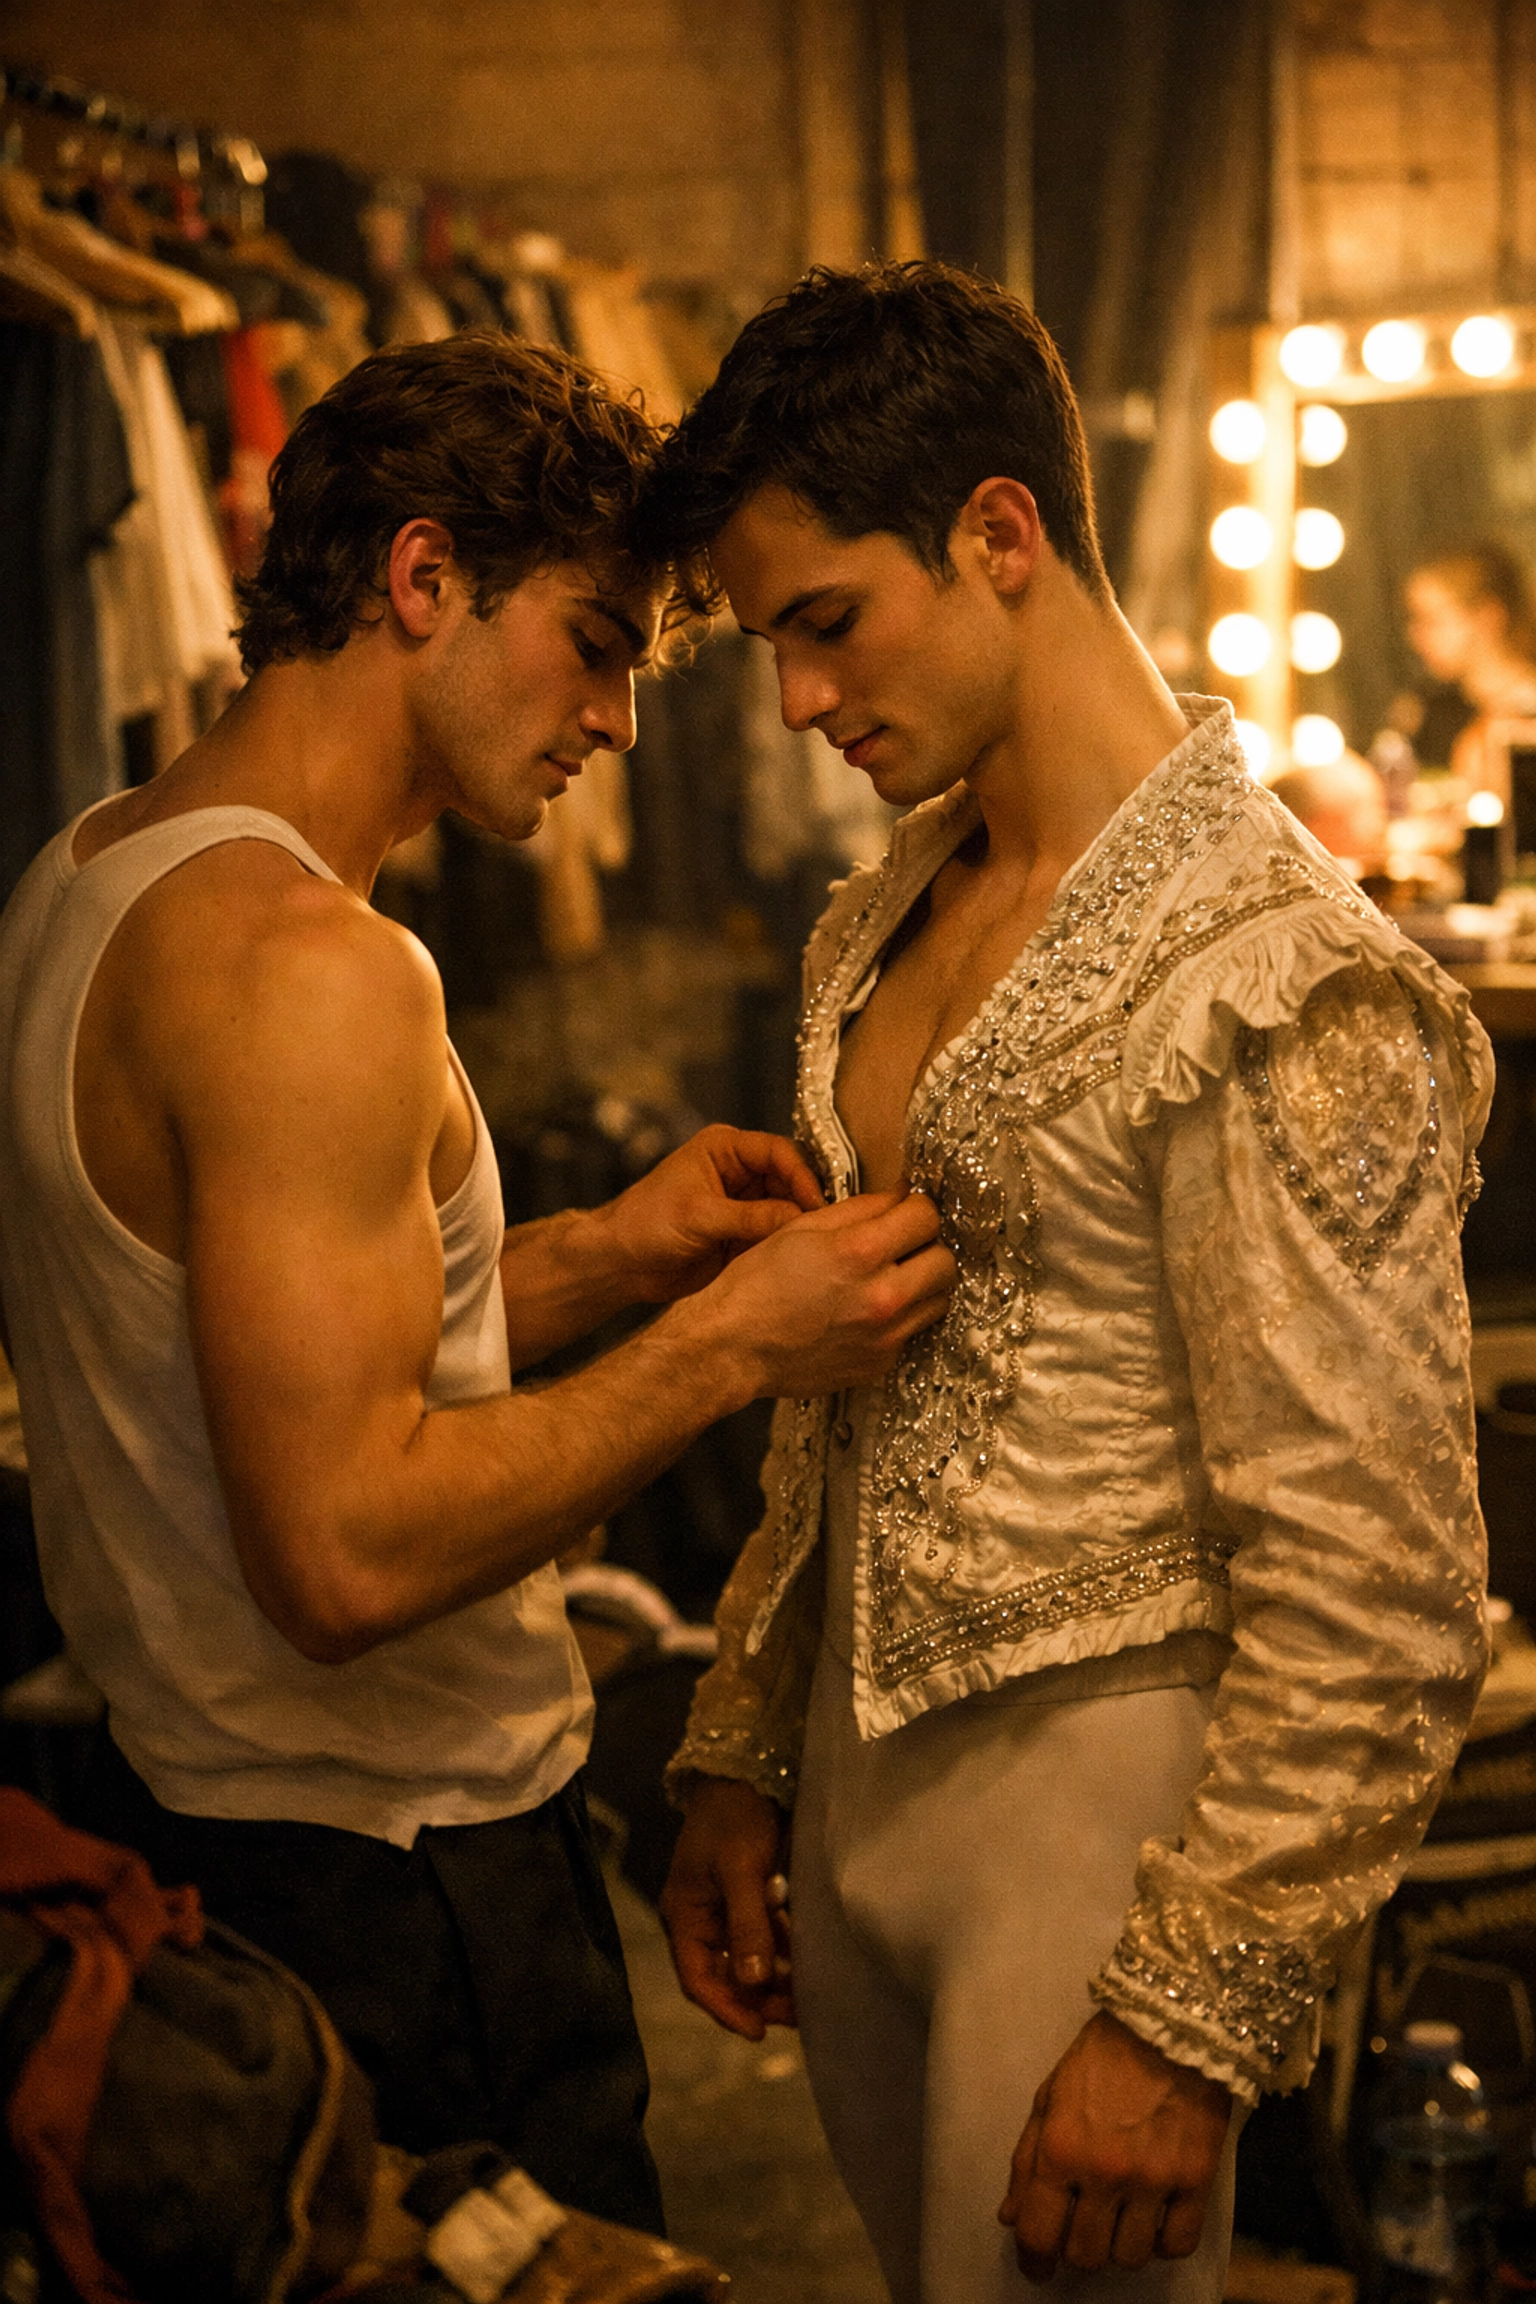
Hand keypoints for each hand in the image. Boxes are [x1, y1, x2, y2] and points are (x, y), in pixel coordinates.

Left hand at [603, 1125, 823, 1302]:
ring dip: (797, 1226)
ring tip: (813, 1246)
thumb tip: (799, 1217)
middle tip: (823, 1228)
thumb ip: (751, 1217)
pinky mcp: (743, 1235)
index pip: (778, 1151)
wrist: (621, 1264)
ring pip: (786, 1210)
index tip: (816, 1203)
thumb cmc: (645, 1224)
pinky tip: (798, 1259)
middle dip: (805, 1202)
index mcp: (725, 1149)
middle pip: (790, 1180)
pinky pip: (775, 1236)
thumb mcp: (699, 1215)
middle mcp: (738, 1172)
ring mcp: (743, 1205)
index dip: (802, 1175)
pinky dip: (786, 1246)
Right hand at [661, 1778, 793, 2039]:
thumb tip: (755, 1982)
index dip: (726, 2008)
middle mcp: (703, 1920)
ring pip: (750, 1961)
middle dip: (759, 1999)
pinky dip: (786, 1952)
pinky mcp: (753, 1900)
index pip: (698, 1979)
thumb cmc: (735, 1818)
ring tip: (811, 1995)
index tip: (758, 2031)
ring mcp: (728, 1911)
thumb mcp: (740, 1870)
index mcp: (684, 1916)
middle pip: (726, 1976)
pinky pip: (767, 1939)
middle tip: (797, 2014)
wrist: (750, 1772)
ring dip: (776, 1979)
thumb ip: (747, 1924)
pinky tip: (811, 1960)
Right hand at [701, 1189, 955, 1397]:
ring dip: (922, 1284)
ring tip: (891, 1278)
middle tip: (903, 1245)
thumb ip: (859, 1210)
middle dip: (928, 1246)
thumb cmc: (757, 1284)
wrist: (734, 1348)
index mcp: (861, 1252)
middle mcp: (883, 1296)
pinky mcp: (881, 1364)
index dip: (917, 1207)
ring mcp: (886, 1336)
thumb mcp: (802, 1228)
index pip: (927, 1217)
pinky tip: (869, 1311)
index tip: (906, 1210)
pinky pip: (912, 1331)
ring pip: (939, 1300)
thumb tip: (899, 1197)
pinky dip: (901, 1317)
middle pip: (946, 1261)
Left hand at [998, 2012, 1231, 2281]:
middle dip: (1078, 2247)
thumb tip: (1011, 2217)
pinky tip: (1157, 2217)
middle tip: (1083, 2225)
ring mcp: (1153, 2180)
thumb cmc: (1101, 2056)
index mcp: (1060, 2149)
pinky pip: (1177, 2244)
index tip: (1037, 2266)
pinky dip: (1164, 2241)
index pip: (1038, 2234)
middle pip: (1085, 2255)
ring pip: (1130, 2257)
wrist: (1170, 2024)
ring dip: (1121, 2244)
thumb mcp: (1049, 2096)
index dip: (1034, 2261)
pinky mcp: (1197, 2180)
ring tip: (1121, 2216)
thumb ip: (1027, 2160)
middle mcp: (1104, 2172)